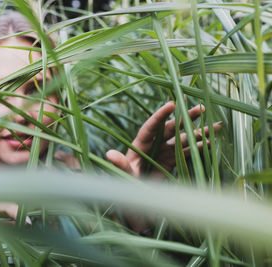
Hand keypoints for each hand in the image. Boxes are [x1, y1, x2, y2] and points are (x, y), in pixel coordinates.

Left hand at [106, 101, 220, 176]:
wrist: (135, 202)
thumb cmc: (125, 187)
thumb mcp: (123, 175)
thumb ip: (120, 164)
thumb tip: (109, 153)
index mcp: (139, 145)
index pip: (151, 126)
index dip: (161, 115)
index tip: (172, 104)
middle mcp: (152, 146)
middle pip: (170, 128)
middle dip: (186, 118)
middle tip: (202, 108)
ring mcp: (163, 153)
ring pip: (182, 140)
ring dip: (197, 133)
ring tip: (215, 126)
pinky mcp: (170, 162)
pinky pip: (185, 153)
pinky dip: (197, 148)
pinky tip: (209, 143)